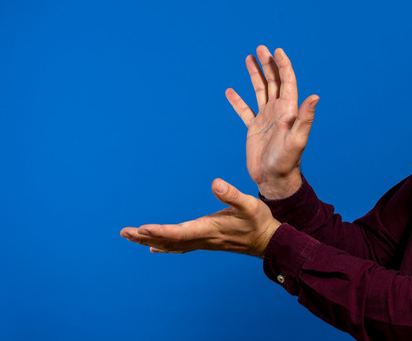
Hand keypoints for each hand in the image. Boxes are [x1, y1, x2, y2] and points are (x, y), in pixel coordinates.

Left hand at [120, 179, 280, 256]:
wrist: (267, 241)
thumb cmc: (259, 221)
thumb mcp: (249, 204)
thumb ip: (232, 194)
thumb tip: (215, 182)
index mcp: (209, 229)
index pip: (179, 232)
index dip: (160, 231)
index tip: (142, 229)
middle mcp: (202, 238)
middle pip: (168, 240)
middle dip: (145, 236)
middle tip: (124, 233)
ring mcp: (203, 242)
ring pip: (171, 244)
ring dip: (150, 241)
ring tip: (130, 237)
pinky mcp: (205, 242)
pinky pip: (179, 246)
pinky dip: (164, 245)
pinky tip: (153, 247)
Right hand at [225, 46, 318, 198]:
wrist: (274, 179)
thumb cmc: (287, 161)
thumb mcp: (297, 139)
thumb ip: (305, 117)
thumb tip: (315, 96)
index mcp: (289, 110)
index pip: (288, 81)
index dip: (283, 65)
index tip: (277, 50)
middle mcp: (278, 111)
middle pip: (273, 81)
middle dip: (268, 64)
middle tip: (260, 47)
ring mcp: (266, 118)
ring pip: (260, 91)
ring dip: (255, 74)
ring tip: (249, 58)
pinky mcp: (254, 128)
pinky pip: (245, 110)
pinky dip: (238, 101)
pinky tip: (230, 91)